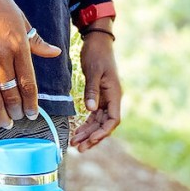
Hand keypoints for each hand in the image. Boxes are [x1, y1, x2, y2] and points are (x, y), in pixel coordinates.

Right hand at [0, 0, 61, 128]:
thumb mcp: (22, 21)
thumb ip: (37, 41)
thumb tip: (55, 52)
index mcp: (18, 47)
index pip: (27, 83)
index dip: (31, 102)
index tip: (32, 114)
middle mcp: (0, 57)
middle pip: (10, 92)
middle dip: (16, 110)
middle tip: (17, 120)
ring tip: (3, 122)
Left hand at [70, 23, 122, 151]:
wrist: (97, 42)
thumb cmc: (97, 54)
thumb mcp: (93, 71)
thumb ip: (92, 91)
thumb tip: (90, 110)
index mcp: (115, 94)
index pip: (113, 119)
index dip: (103, 132)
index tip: (91, 139)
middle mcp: (112, 99)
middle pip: (104, 125)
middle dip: (92, 137)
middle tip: (78, 148)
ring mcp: (106, 99)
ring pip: (98, 122)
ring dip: (87, 133)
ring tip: (74, 143)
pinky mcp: (98, 97)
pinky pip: (93, 116)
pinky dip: (85, 124)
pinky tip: (76, 131)